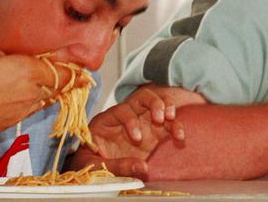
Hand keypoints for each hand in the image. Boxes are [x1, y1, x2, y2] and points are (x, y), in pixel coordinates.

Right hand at [0, 43, 67, 137]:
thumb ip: (8, 53)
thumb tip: (13, 56)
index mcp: (28, 71)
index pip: (63, 73)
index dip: (76, 74)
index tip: (84, 73)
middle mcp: (30, 92)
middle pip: (57, 89)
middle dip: (65, 84)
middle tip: (72, 79)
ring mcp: (22, 110)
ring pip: (44, 101)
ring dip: (47, 94)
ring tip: (45, 87)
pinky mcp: (10, 122)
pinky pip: (28, 111)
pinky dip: (30, 104)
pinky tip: (20, 98)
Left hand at [67, 86, 184, 178]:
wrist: (92, 170)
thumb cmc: (88, 163)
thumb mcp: (93, 165)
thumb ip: (116, 166)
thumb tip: (142, 167)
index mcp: (107, 120)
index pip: (122, 110)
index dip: (131, 121)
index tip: (137, 138)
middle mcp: (126, 117)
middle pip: (142, 98)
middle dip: (153, 103)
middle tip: (160, 117)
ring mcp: (141, 123)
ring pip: (157, 105)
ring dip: (167, 107)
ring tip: (171, 119)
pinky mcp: (153, 134)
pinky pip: (167, 124)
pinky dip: (175, 126)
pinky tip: (179, 136)